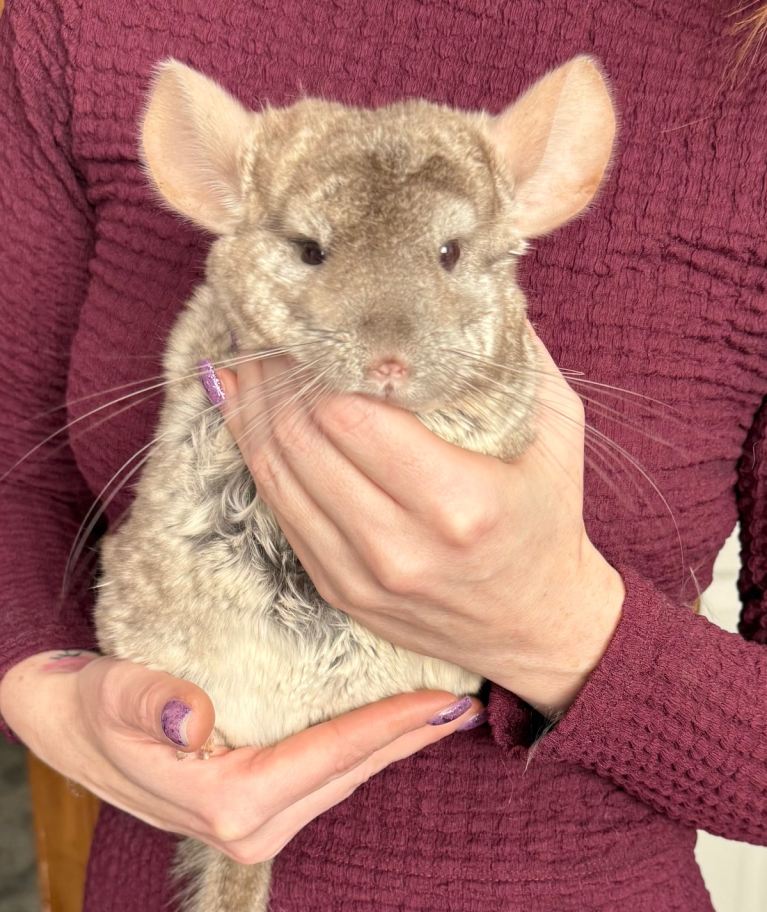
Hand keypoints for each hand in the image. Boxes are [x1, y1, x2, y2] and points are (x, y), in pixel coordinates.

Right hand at [0, 650, 482, 862]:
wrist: (64, 727)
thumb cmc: (85, 710)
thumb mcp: (106, 698)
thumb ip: (146, 702)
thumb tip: (193, 715)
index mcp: (223, 803)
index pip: (326, 757)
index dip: (386, 727)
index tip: (441, 700)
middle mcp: (248, 825)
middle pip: (349, 773)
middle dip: (409, 738)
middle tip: (467, 702)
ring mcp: (254, 822)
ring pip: (344, 778)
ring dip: (394, 744)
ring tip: (442, 711)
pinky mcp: (256, 805)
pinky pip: (326, 775)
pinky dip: (364, 748)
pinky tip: (391, 725)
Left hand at [211, 324, 624, 717]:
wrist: (536, 625)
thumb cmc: (548, 520)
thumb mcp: (557, 431)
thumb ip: (513, 355)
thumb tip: (463, 280)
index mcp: (458, 502)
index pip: (351, 416)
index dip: (314, 362)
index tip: (307, 319)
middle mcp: (400, 546)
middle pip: (302, 441)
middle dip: (273, 376)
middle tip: (266, 327)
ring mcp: (360, 575)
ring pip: (277, 476)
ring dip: (251, 412)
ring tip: (246, 361)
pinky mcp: (337, 589)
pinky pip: (280, 512)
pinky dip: (257, 458)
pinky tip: (245, 416)